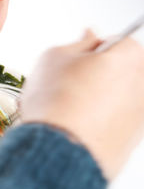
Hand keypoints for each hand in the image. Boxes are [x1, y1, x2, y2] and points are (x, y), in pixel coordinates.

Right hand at [21, 30, 143, 179]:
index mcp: (132, 56)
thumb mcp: (54, 56)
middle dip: (93, 76)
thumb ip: (77, 42)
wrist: (58, 151)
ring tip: (65, 109)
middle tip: (66, 85)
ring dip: (92, 100)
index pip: (114, 42)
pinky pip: (112, 123)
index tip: (74, 63)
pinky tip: (73, 126)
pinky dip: (96, 122)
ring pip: (113, 99)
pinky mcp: (132, 142)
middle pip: (117, 71)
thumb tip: (90, 37)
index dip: (88, 52)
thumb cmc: (56, 105)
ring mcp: (141, 116)